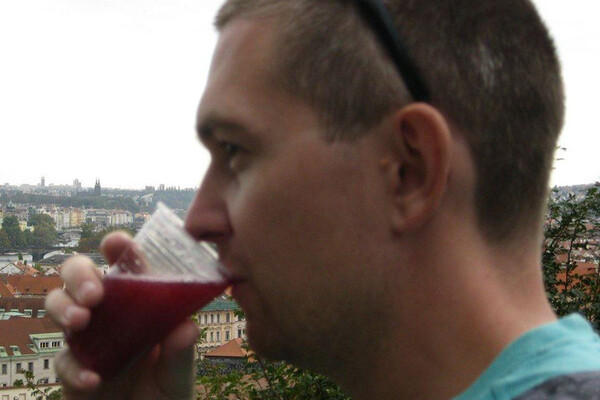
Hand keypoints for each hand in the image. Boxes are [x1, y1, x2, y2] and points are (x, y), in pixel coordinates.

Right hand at [45, 231, 198, 399]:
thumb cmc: (165, 391)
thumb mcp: (179, 372)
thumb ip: (180, 351)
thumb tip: (186, 327)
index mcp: (138, 302)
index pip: (125, 264)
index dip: (118, 248)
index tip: (116, 242)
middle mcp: (108, 313)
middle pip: (79, 274)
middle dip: (79, 273)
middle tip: (94, 292)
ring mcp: (86, 338)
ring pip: (58, 304)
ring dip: (64, 306)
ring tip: (81, 321)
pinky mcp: (72, 369)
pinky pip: (63, 361)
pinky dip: (75, 368)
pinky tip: (94, 378)